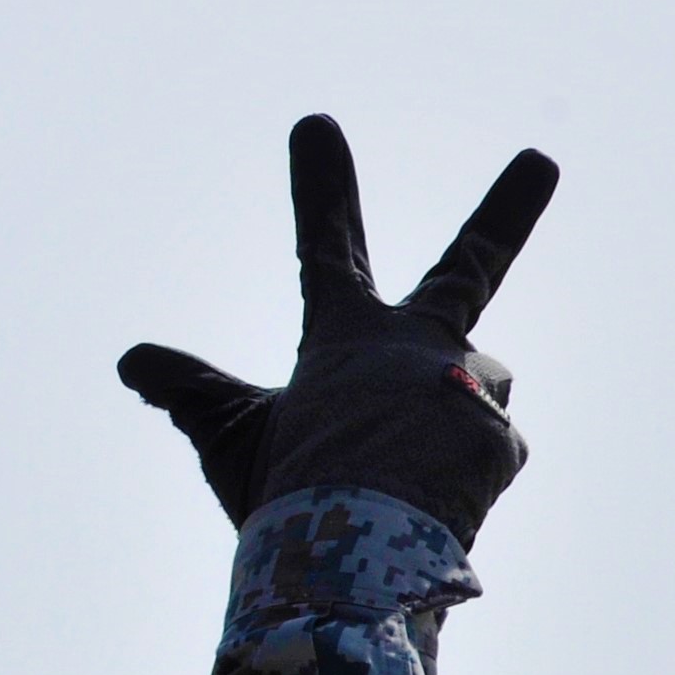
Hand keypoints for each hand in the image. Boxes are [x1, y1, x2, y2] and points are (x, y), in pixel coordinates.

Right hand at [118, 118, 557, 547]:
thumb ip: (190, 392)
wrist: (355, 550)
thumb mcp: (229, 436)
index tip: (317, 125)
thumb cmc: (286, 488)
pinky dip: (450, 484)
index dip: (321, 187)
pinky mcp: (501, 442)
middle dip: (506, 210)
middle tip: (542, 162)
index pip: (326, 247)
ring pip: (463, 398)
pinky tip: (421, 512)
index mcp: (347, 334)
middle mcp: (418, 346)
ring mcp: (469, 388)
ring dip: (437, 430)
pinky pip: (478, 459)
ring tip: (394, 485)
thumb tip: (132, 361)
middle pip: (469, 268)